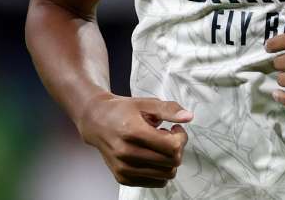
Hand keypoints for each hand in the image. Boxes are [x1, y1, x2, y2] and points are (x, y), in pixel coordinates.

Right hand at [77, 93, 191, 187]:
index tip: (175, 130)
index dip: (181, 137)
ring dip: (169, 160)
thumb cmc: (121, 111)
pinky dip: (160, 170)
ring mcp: (124, 168)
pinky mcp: (123, 178)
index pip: (172, 147)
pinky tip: (152, 155)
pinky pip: (155, 182)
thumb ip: (168, 109)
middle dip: (177, 149)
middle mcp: (127, 153)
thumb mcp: (146, 103)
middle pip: (172, 162)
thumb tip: (188, 117)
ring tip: (158, 146)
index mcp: (133, 132)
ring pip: (166, 175)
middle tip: (168, 137)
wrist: (96, 121)